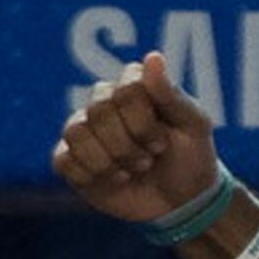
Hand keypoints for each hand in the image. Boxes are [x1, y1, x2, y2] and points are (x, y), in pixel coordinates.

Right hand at [53, 52, 222, 222]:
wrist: (183, 201)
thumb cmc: (191, 157)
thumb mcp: (194, 126)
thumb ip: (171, 94)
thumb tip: (152, 57)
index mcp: (133, 85)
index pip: (124, 90)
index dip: (143, 122)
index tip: (162, 143)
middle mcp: (103, 102)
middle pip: (99, 112)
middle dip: (129, 145)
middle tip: (149, 159)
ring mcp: (84, 129)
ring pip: (76, 133)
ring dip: (110, 161)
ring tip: (132, 170)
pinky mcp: (71, 159)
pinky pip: (64, 160)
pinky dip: (93, 176)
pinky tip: (114, 180)